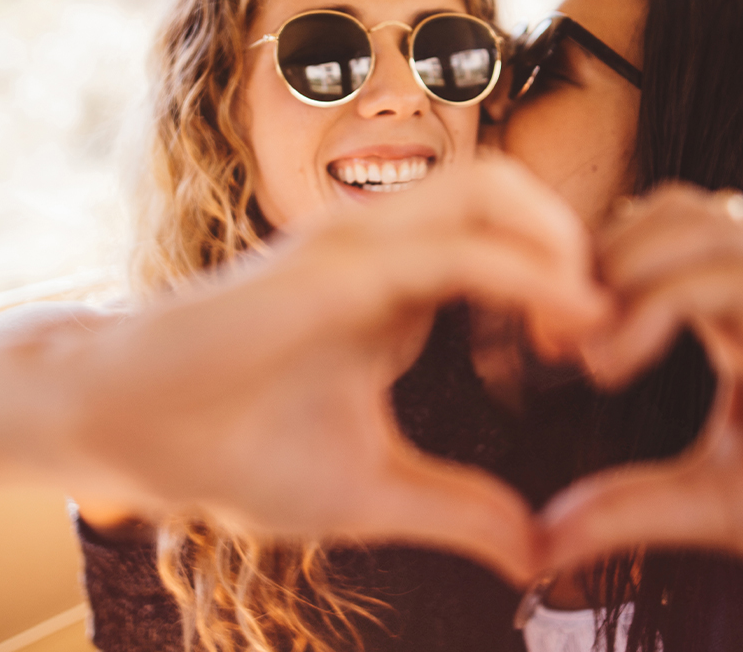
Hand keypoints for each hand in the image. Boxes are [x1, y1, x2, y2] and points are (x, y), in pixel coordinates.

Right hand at [30, 157, 605, 582]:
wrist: (126, 437)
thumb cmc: (235, 454)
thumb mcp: (372, 493)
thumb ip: (460, 510)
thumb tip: (539, 552)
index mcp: (400, 291)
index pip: (508, 243)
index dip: (571, 282)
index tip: (607, 355)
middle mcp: (386, 252)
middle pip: (512, 194)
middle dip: (582, 242)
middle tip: (616, 324)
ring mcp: (359, 248)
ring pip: (490, 190)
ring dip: (564, 240)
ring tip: (599, 315)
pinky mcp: (335, 266)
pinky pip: (453, 244)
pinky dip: (527, 270)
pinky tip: (573, 317)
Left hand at [544, 184, 742, 651]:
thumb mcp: (721, 505)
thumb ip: (632, 505)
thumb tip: (538, 537)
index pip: (669, 234)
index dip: (596, 264)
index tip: (544, 337)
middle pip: (681, 208)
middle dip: (598, 255)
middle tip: (549, 334)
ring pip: (709, 227)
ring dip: (624, 272)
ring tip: (584, 348)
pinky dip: (661, 303)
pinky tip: (619, 361)